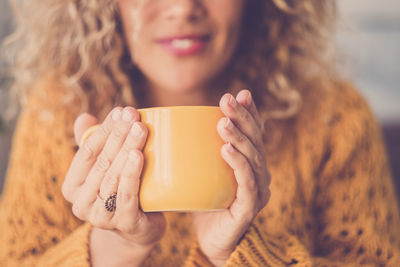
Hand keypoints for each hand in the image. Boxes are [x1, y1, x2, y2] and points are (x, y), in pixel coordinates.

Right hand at [62, 107, 165, 265]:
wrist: (139, 229)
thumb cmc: (120, 191)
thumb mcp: (105, 168)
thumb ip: (93, 144)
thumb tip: (84, 116)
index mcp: (72, 186)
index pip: (87, 152)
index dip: (104, 130)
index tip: (121, 111)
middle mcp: (81, 203)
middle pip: (102, 162)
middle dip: (118, 135)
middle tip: (134, 115)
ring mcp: (101, 216)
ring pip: (113, 176)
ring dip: (127, 149)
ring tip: (140, 129)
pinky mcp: (124, 223)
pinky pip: (127, 195)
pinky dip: (131, 174)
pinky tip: (138, 155)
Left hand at [191, 90, 270, 265]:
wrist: (212, 241)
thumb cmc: (205, 205)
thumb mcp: (201, 173)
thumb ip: (197, 153)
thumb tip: (172, 128)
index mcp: (250, 163)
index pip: (253, 133)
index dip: (250, 113)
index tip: (241, 93)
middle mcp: (259, 173)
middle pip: (254, 140)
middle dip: (242, 118)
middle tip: (227, 100)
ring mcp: (257, 190)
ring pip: (252, 158)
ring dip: (239, 138)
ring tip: (223, 122)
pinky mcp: (249, 207)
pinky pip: (247, 183)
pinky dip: (238, 164)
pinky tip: (226, 150)